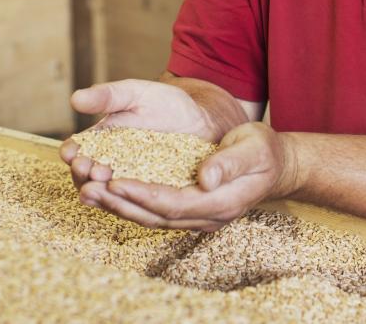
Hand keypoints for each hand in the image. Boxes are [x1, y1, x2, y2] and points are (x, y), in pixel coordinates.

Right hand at [60, 80, 214, 191]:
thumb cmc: (164, 103)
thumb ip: (107, 97)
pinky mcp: (152, 194)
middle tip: (91, 169)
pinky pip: (139, 202)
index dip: (72, 154)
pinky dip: (133, 201)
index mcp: (99, 142)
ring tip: (106, 184)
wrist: (200, 119)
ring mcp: (130, 182)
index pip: (77, 152)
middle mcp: (110, 165)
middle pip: (88, 177)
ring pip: (109, 194)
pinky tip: (133, 197)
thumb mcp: (135, 93)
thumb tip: (74, 99)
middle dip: (85, 176)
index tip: (72, 153)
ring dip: (104, 192)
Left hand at [77, 122, 300, 231]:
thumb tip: (204, 177)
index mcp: (221, 202)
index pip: (174, 204)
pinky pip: (154, 211)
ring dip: (119, 207)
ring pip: (151, 218)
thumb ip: (230, 162)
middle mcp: (206, 217)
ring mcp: (197, 217)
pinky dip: (130, 203)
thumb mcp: (254, 147)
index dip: (143, 195)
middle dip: (120, 204)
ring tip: (88, 192)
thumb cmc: (265, 150)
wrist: (276, 164)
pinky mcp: (189, 209)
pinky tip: (109, 192)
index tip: (117, 182)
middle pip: (156, 216)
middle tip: (89, 189)